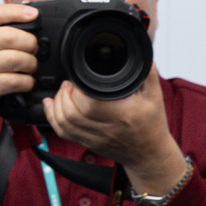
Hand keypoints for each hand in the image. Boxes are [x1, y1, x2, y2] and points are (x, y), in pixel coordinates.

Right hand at [0, 3, 39, 125]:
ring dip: (31, 64)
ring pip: (16, 59)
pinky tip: (26, 82)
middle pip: (10, 36)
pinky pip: (14, 80)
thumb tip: (31, 16)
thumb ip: (2, 31)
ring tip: (31, 68)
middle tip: (35, 51)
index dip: (17, 12)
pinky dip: (27, 82)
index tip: (34, 15)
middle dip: (31, 44)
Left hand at [41, 64, 187, 194]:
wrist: (150, 155)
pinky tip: (50, 106)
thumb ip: (147, 72)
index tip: (78, 78)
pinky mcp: (87, 143)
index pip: (90, 104)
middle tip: (69, 83)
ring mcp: (94, 138)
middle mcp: (105, 129)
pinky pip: (63, 133)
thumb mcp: (154, 96)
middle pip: (71, 114)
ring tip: (62, 92)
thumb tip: (141, 50)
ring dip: (57, 105)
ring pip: (64, 123)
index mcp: (121, 115)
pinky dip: (53, 119)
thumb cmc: (152, 125)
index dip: (77, 90)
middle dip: (64, 94)